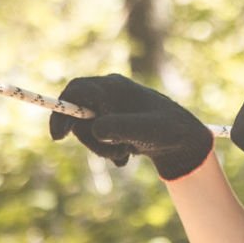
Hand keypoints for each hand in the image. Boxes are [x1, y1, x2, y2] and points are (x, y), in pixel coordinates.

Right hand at [50, 74, 213, 180]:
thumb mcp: (146, 130)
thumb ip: (119, 127)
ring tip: (124, 154)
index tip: (59, 137)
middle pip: (78, 114)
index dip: (62, 109)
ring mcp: (111, 106)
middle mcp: (109, 93)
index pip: (76, 90)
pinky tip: (126, 155)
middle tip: (111, 153)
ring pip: (87, 128)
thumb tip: (95, 128)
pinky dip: (108, 149)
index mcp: (113, 87)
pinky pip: (97, 136)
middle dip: (89, 139)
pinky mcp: (114, 120)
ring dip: (102, 147)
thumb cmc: (168, 130)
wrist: (184, 139)